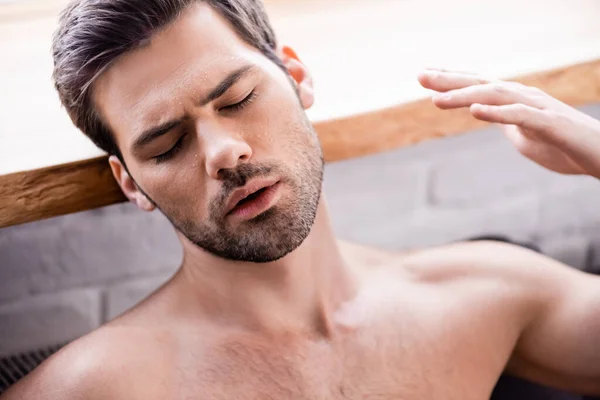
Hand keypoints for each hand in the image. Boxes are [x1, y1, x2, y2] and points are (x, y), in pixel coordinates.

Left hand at [418, 69, 599, 178]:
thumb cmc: (562, 147)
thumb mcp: (523, 136)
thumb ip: (503, 123)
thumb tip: (485, 115)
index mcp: (514, 101)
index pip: (478, 85)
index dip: (451, 81)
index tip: (424, 77)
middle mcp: (523, 97)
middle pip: (481, 84)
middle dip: (449, 80)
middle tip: (420, 75)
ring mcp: (537, 108)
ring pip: (496, 95)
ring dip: (465, 95)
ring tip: (437, 99)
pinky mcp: (549, 123)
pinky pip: (520, 116)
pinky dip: (497, 113)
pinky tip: (475, 110)